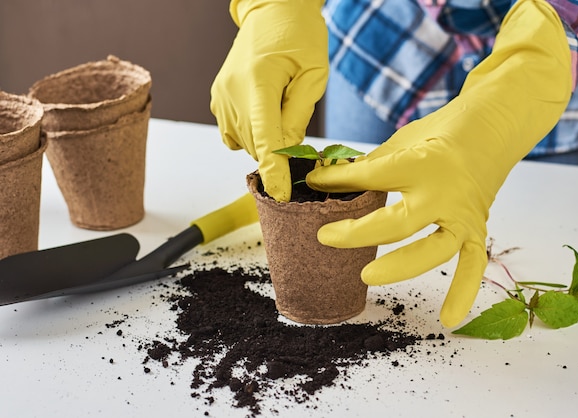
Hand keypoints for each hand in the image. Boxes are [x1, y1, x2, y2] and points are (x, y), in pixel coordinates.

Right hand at [210, 0, 327, 201]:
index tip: (281, 195)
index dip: (274, 171)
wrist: (272, 11)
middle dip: (279, 148)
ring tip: (279, 107)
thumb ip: (298, 116)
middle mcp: (232, 92)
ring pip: (244, 142)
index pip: (265, 139)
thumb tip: (287, 150)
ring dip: (265, 139)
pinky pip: (232, 133)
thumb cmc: (299, 37)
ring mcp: (220, 96)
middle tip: (296, 123)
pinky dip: (250, 134)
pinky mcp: (217, 98)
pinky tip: (262, 114)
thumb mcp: (313, 74)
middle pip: (256, 144)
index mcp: (258, 83)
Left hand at [306, 0, 571, 326]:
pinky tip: (448, 320)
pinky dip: (463, 293)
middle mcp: (446, 194)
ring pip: (434, 250)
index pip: (373, 177)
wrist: (492, 130)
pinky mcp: (477, 230)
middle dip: (358, 233)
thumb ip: (370, 166)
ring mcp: (464, 216)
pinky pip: (473, 265)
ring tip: (365, 276)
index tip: (313, 183)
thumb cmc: (440, 134)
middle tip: (324, 237)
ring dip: (400, 266)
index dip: (338, 181)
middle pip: (399, 223)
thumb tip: (328, 183)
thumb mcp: (402, 141)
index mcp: (424, 163)